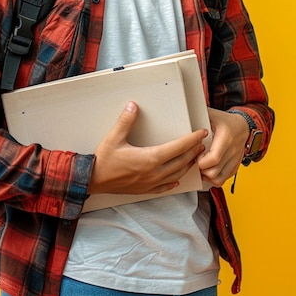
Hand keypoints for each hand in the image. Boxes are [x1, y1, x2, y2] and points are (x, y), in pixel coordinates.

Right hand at [89, 101, 207, 194]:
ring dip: (187, 165)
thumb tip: (133, 106)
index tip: (201, 133)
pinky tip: (177, 178)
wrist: (94, 179)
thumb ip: (125, 121)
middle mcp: (154, 172)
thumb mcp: (114, 137)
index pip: (178, 147)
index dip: (192, 139)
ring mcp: (151, 182)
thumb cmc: (104, 159)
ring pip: (176, 174)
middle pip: (181, 161)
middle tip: (202, 143)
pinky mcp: (146, 189)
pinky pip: (165, 186)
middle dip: (193, 151)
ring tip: (194, 157)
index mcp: (150, 158)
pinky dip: (174, 180)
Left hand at [198, 108, 249, 186]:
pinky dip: (214, 178)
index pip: (214, 158)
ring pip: (219, 179)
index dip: (201, 161)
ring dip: (207, 176)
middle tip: (196, 161)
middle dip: (201, 169)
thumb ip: (198, 115)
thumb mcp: (212, 114)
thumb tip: (184, 115)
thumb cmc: (224, 120)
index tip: (196, 155)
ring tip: (201, 166)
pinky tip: (208, 170)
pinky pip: (224, 179)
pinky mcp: (235, 166)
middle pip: (214, 172)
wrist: (242, 126)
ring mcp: (235, 160)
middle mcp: (232, 150)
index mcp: (225, 137)